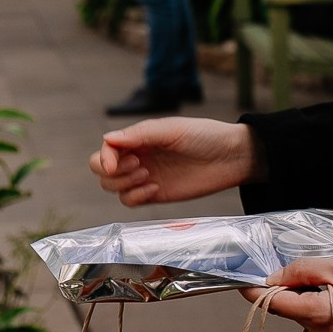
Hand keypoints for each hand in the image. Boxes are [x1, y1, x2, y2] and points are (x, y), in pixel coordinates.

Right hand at [88, 117, 256, 206]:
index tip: (115, 164)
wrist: (232, 158)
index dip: (105, 158)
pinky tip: (153, 188)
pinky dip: (135, 197)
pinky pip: (129, 201)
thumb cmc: (205, 136)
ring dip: (124, 184)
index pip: (105, 149)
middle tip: (138, 166)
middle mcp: (137, 156)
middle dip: (111, 172)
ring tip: (148, 175)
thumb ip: (139, 135)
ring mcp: (144, 176)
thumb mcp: (171, 130)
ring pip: (113, 187)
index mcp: (138, 138)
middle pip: (101, 170)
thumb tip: (107, 139)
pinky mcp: (155, 194)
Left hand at [244, 256, 332, 331]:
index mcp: (319, 317)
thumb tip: (275, 277)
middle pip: (290, 308)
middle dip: (289, 287)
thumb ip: (302, 270)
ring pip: (305, 312)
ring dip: (306, 293)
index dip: (256, 291)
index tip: (241, 281)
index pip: (276, 305)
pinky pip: (320, 317)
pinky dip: (319, 301)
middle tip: (305, 267)